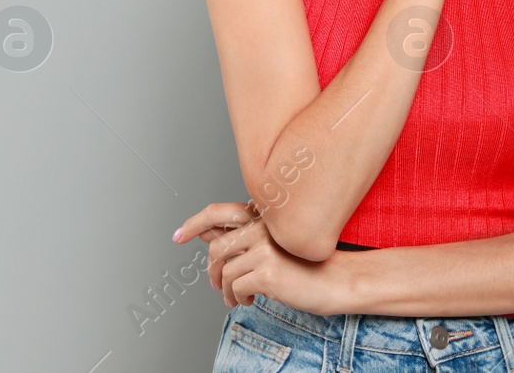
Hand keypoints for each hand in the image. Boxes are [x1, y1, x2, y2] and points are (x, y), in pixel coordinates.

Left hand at [174, 201, 350, 315]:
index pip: (217, 212)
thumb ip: (241, 239)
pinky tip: (250, 301)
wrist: (336, 280)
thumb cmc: (305, 264)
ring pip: (225, 271)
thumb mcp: (271, 247)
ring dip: (226, 290)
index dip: (193, 223)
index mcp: (262, 217)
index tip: (177, 235)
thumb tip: (205, 233)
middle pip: (216, 248)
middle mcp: (262, 227)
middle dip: (211, 271)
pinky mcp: (267, 271)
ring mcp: (264, 248)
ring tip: (236, 298)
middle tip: (217, 284)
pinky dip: (237, 298)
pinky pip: (235, 287)